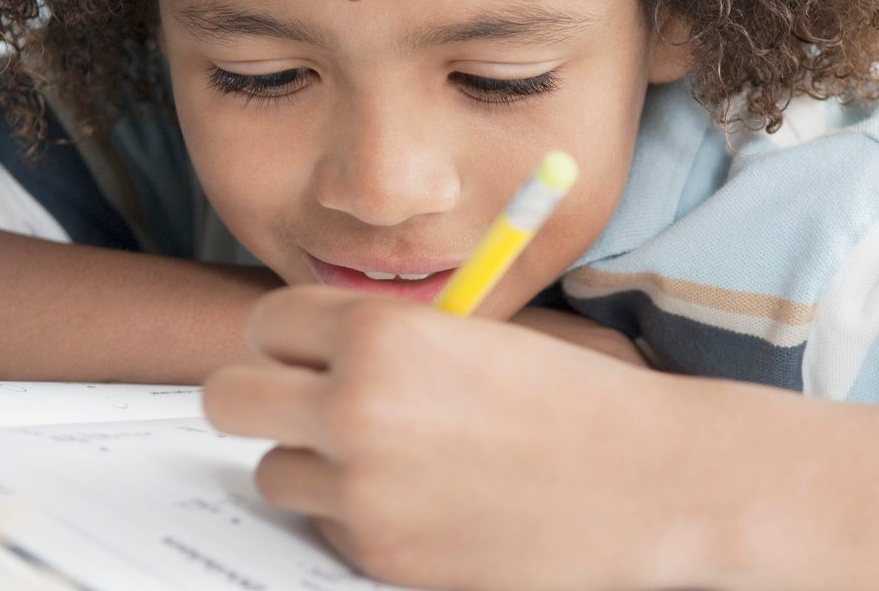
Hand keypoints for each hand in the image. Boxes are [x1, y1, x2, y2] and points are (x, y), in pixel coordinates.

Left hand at [202, 285, 719, 589]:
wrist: (649, 482)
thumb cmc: (580, 400)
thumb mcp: (480, 338)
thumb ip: (392, 341)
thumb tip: (320, 353)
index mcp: (383, 334)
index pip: (267, 322)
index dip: (291, 338)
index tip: (311, 352)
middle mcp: (356, 409)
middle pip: (228, 398)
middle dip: (262, 396)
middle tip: (306, 403)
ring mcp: (363, 491)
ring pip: (272, 471)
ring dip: (313, 463)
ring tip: (381, 458)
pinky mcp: (381, 556)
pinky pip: (327, 529)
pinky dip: (357, 517)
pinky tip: (421, 502)